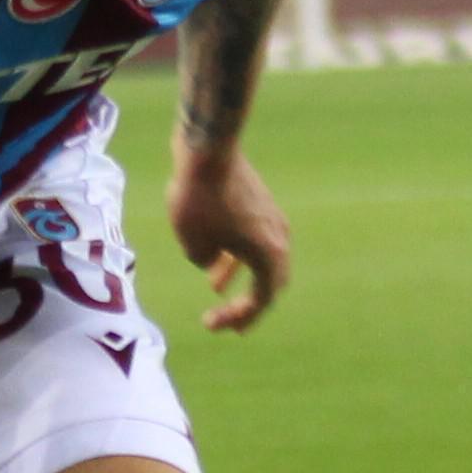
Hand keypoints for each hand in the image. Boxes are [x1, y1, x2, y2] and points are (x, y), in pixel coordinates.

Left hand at [169, 144, 291, 332]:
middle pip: (269, 282)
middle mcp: (278, 237)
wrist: (208, 149)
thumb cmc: (200, 201)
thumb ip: (205, 262)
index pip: (261, 299)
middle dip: (248, 303)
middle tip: (233, 322)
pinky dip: (236, 253)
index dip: (238, 317)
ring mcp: (270, 218)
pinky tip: (213, 258)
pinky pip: (251, 238)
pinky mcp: (258, 202)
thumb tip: (211, 258)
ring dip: (239, 276)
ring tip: (215, 291)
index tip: (211, 323)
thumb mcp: (193, 244)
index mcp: (269, 254)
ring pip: (259, 258)